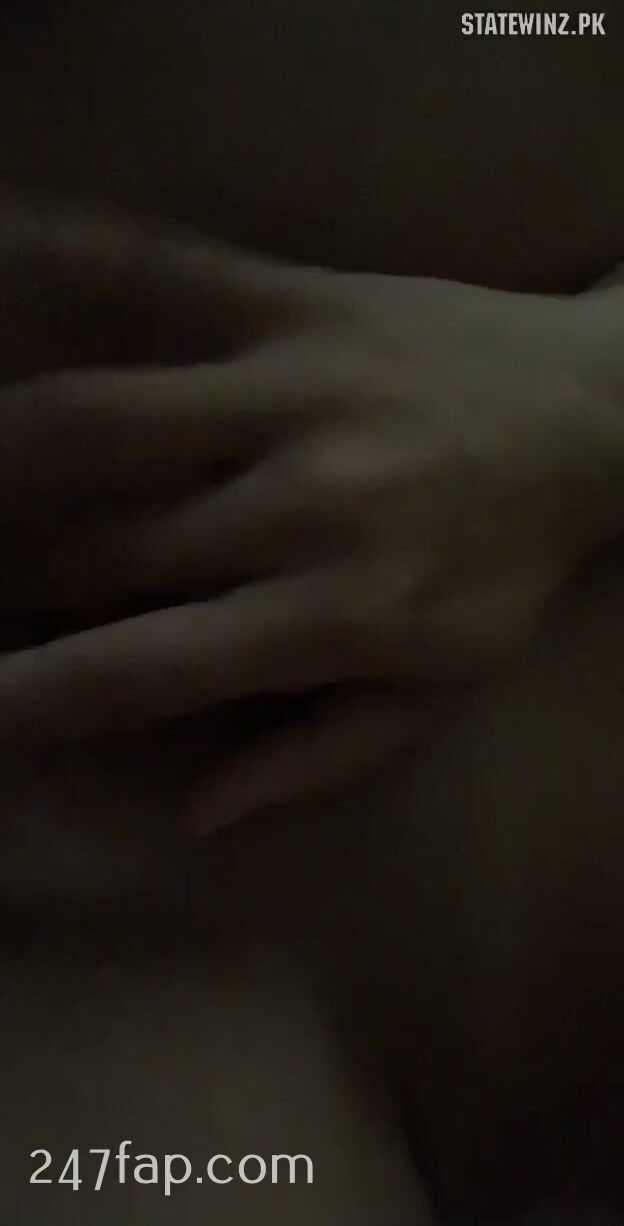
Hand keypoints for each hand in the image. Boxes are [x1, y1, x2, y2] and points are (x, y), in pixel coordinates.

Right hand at [1, 237, 607, 833]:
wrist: (601, 414)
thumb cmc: (509, 567)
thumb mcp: (441, 691)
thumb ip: (318, 756)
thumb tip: (195, 811)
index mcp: (331, 616)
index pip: (141, 670)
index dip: (28, 699)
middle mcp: (297, 506)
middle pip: (94, 553)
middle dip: (11, 581)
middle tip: (1, 591)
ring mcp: (291, 391)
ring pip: (91, 423)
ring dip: (0, 459)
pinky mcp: (297, 299)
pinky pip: (157, 270)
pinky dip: (58, 254)